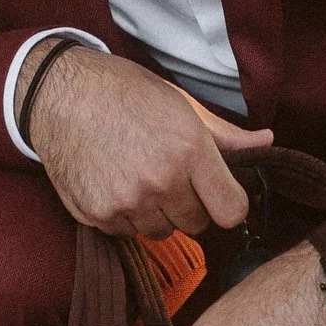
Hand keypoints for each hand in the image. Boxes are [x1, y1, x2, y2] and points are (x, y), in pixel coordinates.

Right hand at [23, 41, 272, 237]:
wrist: (58, 94)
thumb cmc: (124, 93)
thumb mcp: (180, 104)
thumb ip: (225, 134)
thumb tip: (267, 143)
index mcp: (189, 151)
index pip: (232, 211)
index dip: (228, 202)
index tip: (218, 192)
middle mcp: (160, 182)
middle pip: (197, 225)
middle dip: (189, 205)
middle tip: (169, 174)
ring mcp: (127, 203)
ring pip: (161, 232)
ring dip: (156, 213)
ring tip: (138, 176)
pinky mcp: (97, 216)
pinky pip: (127, 233)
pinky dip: (125, 216)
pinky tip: (113, 182)